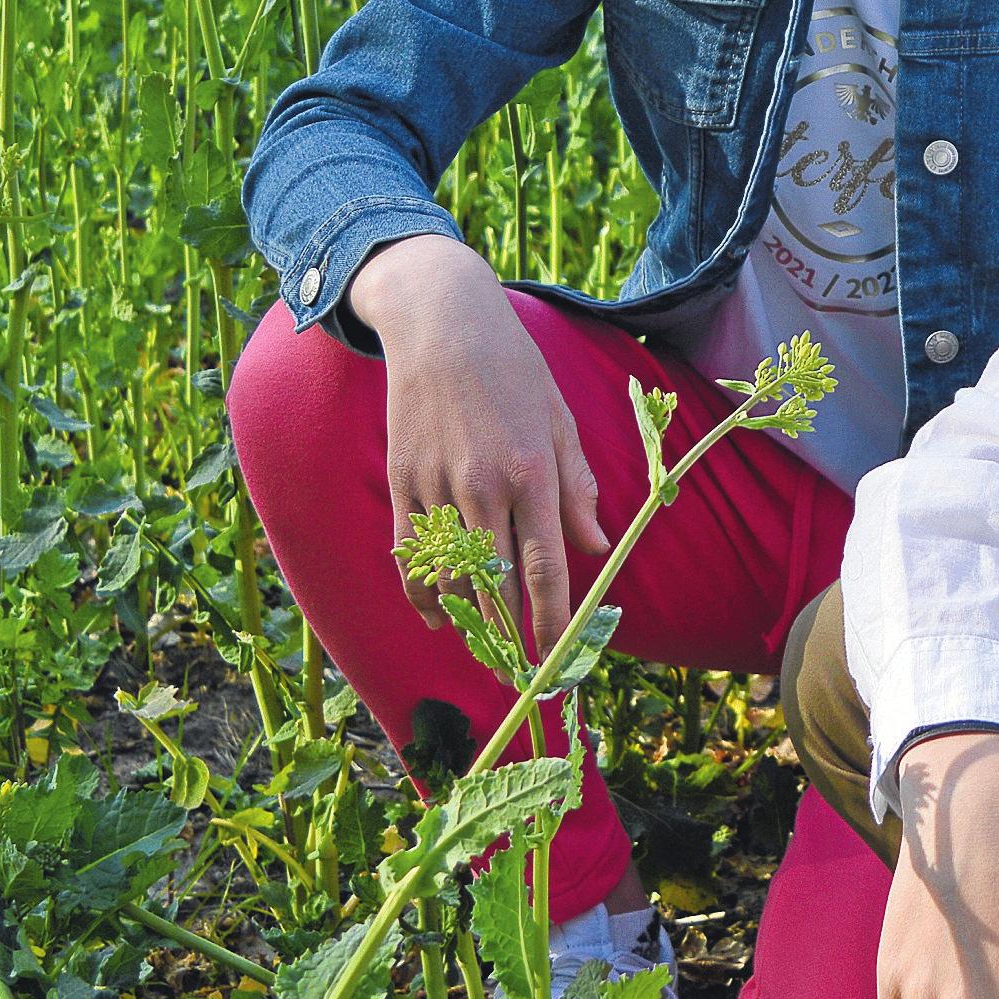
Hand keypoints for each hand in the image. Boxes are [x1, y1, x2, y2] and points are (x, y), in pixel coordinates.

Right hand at [347, 234, 610, 654]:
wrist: (442, 324)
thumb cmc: (514, 370)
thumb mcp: (559, 421)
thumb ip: (576, 489)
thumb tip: (596, 548)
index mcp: (532, 472)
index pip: (545, 569)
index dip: (551, 624)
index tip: (557, 662)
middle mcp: (483, 487)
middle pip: (494, 587)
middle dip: (509, 639)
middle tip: (520, 674)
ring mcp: (437, 486)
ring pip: (450, 578)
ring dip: (468, 621)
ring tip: (486, 649)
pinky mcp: (402, 481)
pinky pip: (409, 555)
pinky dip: (423, 593)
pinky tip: (439, 617)